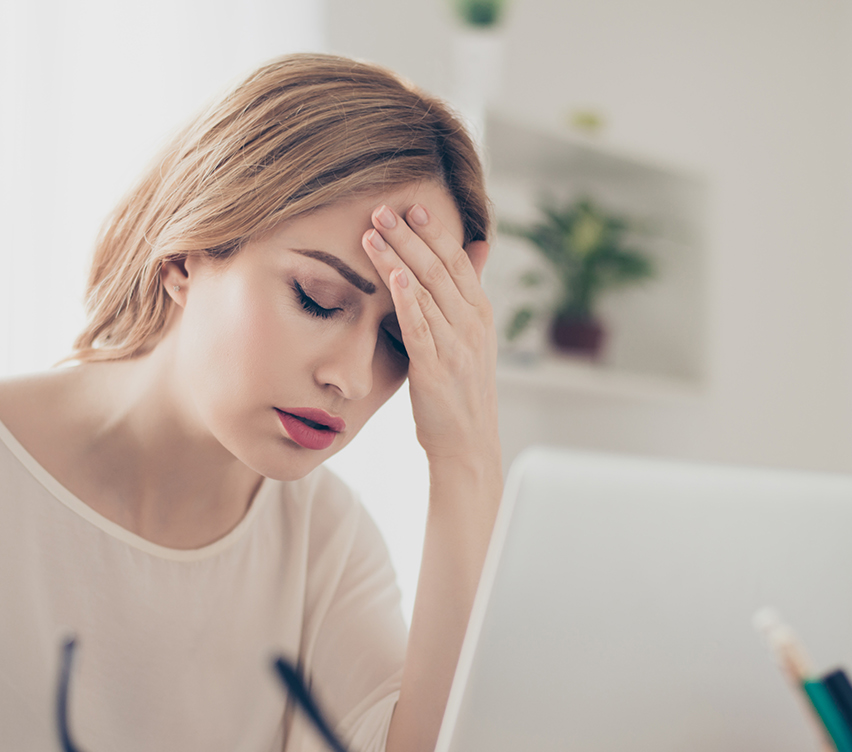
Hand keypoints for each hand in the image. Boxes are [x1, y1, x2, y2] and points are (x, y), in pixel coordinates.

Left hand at [361, 202, 498, 467]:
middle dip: (409, 236)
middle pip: (439, 269)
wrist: (468, 444)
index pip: (457, 261)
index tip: (412, 206)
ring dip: (397, 258)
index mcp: (479, 314)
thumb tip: (476, 247)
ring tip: (371, 232)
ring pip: (426, 292)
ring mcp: (455, 347)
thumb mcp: (471, 338)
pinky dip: (406, 300)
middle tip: (382, 208)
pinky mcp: (435, 370)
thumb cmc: (462, 391)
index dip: (435, 232)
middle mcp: (472, 326)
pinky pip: (420, 328)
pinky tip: (391, 276)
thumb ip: (467, 293)